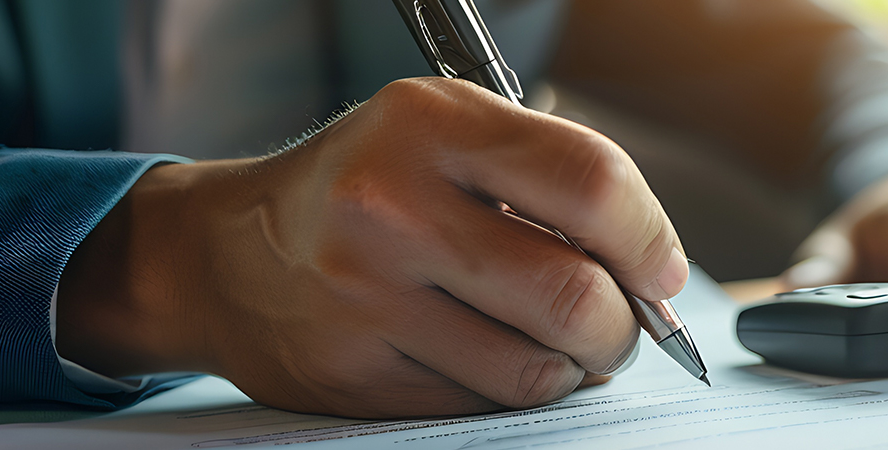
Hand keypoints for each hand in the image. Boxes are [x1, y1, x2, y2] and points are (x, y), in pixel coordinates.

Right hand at [55, 78, 688, 417]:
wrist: (225, 254)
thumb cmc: (368, 185)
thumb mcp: (445, 133)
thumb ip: (549, 177)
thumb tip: (653, 270)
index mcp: (429, 126)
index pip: (590, 182)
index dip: (649, 238)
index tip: (661, 271)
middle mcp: (390, 207)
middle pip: (572, 294)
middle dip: (621, 327)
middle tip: (619, 325)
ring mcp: (364, 299)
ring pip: (533, 370)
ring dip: (569, 369)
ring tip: (554, 343)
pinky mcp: (351, 376)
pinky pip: (478, 408)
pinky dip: (507, 394)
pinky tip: (488, 358)